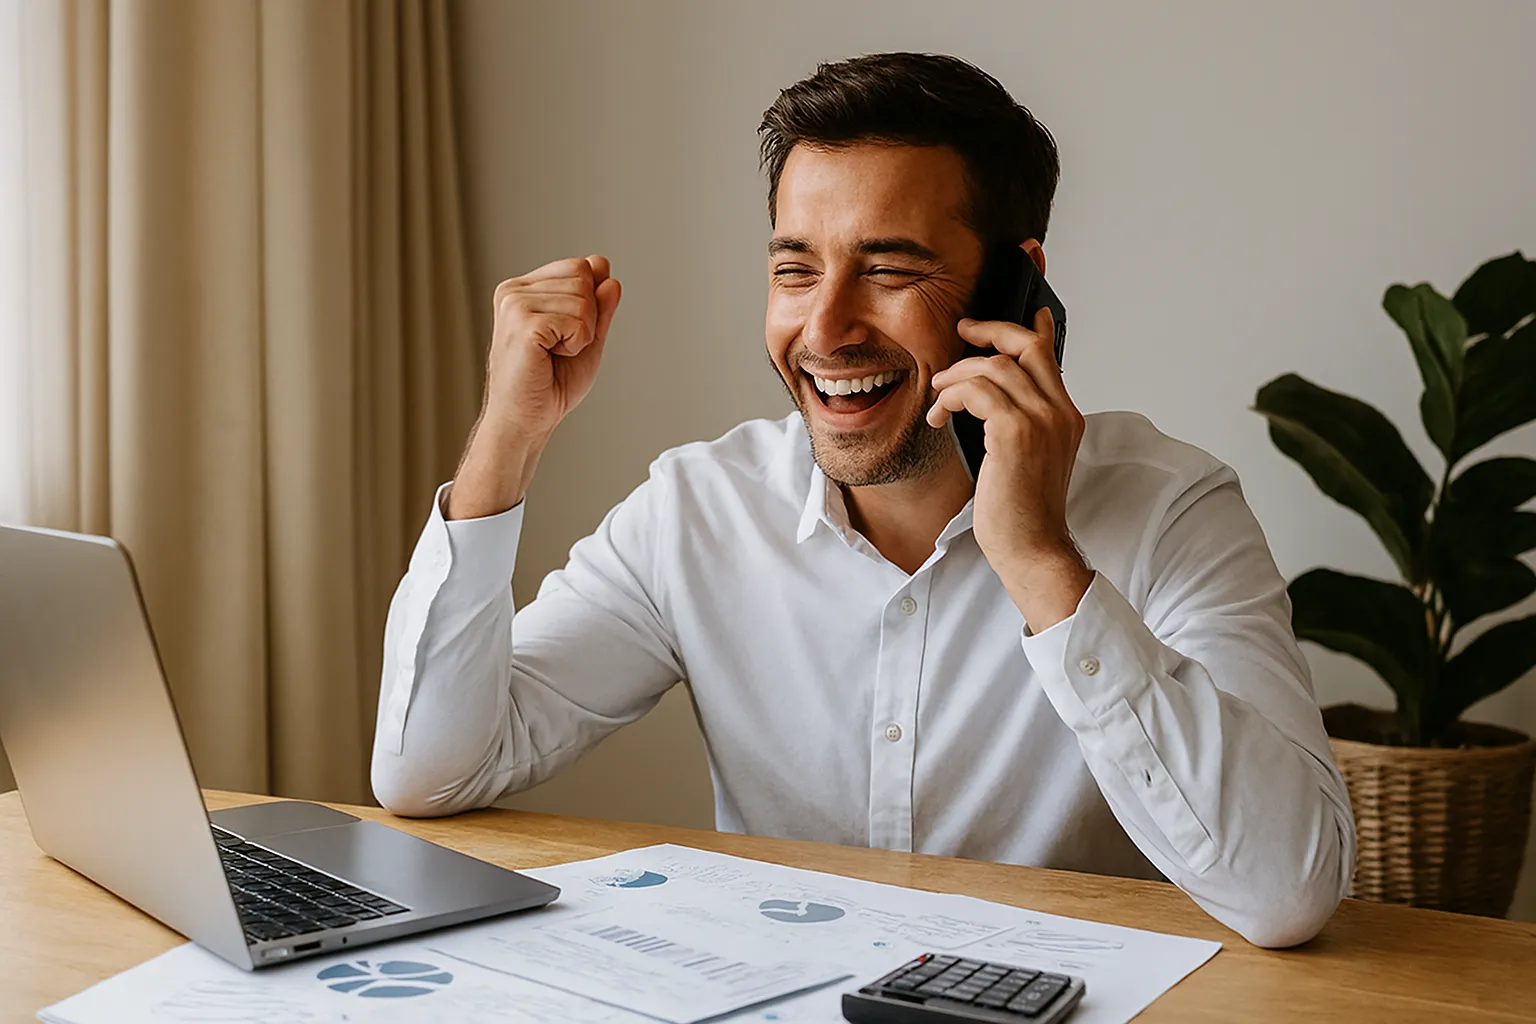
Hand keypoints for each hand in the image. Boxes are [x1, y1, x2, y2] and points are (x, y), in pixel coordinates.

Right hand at [449, 256, 621, 518]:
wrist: (526, 420)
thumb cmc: (550, 384)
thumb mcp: (586, 337)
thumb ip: (598, 304)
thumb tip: (606, 269)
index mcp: (523, 288)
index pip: (581, 266)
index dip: (589, 303)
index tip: (564, 335)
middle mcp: (513, 291)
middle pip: (584, 276)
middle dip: (587, 318)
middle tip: (560, 348)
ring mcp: (514, 305)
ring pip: (584, 300)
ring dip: (581, 335)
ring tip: (553, 354)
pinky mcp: (523, 325)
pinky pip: (577, 323)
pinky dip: (576, 346)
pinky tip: (550, 359)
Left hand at [926, 308, 1092, 628]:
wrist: (1032, 549)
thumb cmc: (1022, 511)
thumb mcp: (1026, 458)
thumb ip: (1018, 422)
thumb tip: (989, 398)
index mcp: (1066, 416)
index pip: (1049, 355)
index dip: (1028, 327)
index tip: (1006, 316)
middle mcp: (1059, 412)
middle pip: (1025, 345)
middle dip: (989, 330)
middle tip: (962, 331)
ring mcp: (1040, 420)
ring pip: (993, 367)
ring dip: (956, 376)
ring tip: (937, 396)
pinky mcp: (1015, 433)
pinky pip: (976, 391)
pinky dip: (951, 396)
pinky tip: (938, 416)